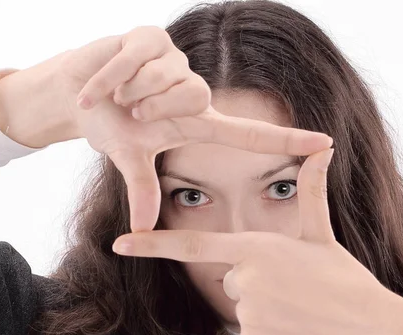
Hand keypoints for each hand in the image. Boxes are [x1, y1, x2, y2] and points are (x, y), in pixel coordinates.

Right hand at [57, 26, 332, 231]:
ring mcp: (176, 59)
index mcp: (199, 122)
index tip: (327, 144)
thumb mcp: (130, 158)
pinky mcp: (151, 36)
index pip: (250, 134)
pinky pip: (133, 60)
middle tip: (132, 113)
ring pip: (164, 76)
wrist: (75, 94)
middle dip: (154, 106)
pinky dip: (107, 81)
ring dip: (130, 93)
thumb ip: (143, 189)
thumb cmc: (111, 126)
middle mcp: (195, 88)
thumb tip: (144, 232)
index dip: (288, 140)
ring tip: (117, 96)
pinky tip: (96, 89)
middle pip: (196, 96)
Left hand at [110, 147, 402, 334]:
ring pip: (242, 307)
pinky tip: (298, 331)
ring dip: (266, 309)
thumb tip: (324, 150)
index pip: (193, 244)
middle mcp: (245, 280)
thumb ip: (312, 192)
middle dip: (257, 282)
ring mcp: (248, 314)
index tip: (119, 244)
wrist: (372, 333)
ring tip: (301, 309)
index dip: (152, 244)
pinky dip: (270, 334)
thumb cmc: (347, 280)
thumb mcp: (323, 235)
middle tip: (295, 288)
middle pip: (232, 278)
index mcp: (256, 248)